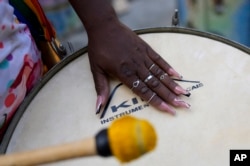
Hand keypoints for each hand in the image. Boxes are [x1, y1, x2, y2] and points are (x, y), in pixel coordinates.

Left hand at [69, 0, 189, 114]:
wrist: (104, 26)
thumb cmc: (99, 48)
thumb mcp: (96, 69)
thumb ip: (101, 88)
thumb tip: (98, 107)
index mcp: (125, 74)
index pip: (144, 92)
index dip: (157, 102)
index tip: (168, 110)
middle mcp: (137, 66)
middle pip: (156, 84)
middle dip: (170, 96)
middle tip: (183, 105)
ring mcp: (142, 56)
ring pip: (160, 73)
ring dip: (172, 84)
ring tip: (184, 93)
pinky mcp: (145, 48)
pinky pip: (159, 59)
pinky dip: (168, 67)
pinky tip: (177, 75)